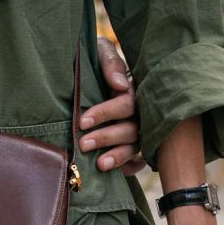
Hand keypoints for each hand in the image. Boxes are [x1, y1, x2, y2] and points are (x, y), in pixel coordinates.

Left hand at [79, 36, 144, 174]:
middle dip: (107, 137)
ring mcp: (140, 129)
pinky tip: (120, 173)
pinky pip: (140, 160)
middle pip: (131, 128)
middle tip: (84, 144)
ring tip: (99, 165)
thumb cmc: (97, 61)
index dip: (105, 113)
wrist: (92, 70)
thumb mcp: (101, 52)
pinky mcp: (136, 144)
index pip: (127, 104)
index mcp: (134, 89)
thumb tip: (119, 85)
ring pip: (136, 146)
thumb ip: (110, 62)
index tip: (82, 121)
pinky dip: (131, 167)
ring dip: (118, 156)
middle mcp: (141, 111)